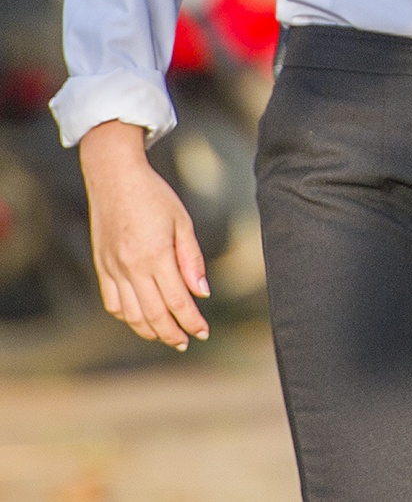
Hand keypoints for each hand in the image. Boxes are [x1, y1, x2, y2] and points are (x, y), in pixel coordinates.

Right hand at [78, 121, 209, 349]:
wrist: (114, 178)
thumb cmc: (155, 196)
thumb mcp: (182, 222)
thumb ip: (192, 260)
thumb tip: (202, 293)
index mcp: (155, 256)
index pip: (177, 300)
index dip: (191, 321)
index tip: (203, 333)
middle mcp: (130, 267)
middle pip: (153, 314)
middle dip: (172, 332)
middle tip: (186, 342)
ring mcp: (112, 269)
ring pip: (130, 314)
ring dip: (149, 330)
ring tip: (166, 336)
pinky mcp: (101, 266)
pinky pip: (112, 302)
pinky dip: (126, 316)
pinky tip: (139, 319)